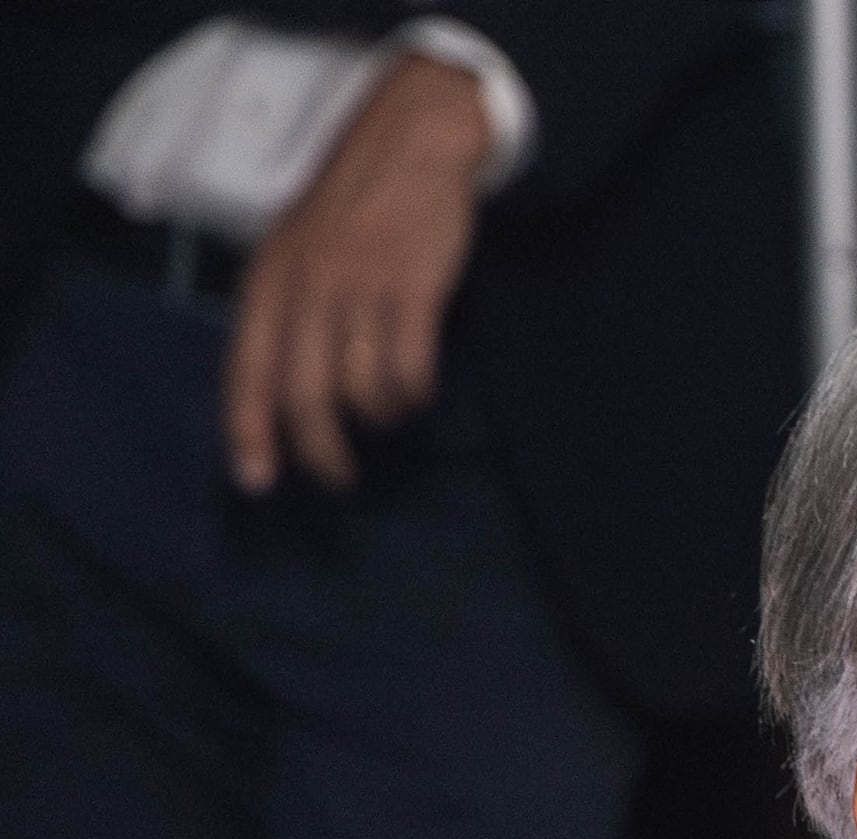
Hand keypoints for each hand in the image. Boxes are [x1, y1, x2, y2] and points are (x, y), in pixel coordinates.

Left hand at [225, 54, 490, 493]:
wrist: (409, 145)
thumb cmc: (352, 205)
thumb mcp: (297, 250)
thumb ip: (287, 309)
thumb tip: (288, 388)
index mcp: (268, 280)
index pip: (247, 369)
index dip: (249, 431)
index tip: (257, 482)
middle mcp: (307, 288)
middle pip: (305, 396)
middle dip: (321, 451)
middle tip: (338, 479)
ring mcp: (361, 290)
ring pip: (363, 391)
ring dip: (380, 416)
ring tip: (390, 412)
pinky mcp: (414, 291)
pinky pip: (411, 370)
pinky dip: (415, 394)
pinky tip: (418, 389)